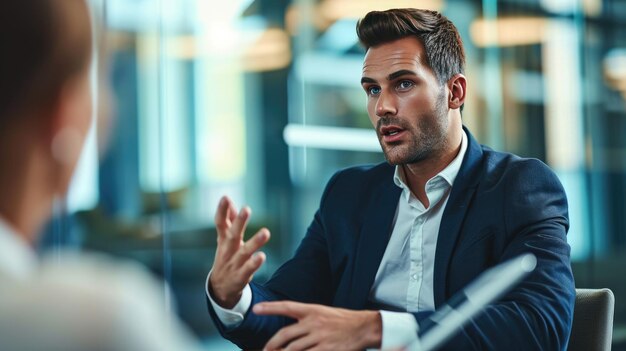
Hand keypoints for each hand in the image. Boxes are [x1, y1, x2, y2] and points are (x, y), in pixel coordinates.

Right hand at [209, 196, 269, 307]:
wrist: (220, 288)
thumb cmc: (226, 257)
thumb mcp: (224, 239)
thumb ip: (228, 220)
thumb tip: (230, 202)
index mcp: (223, 240)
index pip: (220, 223)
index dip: (222, 210)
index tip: (225, 197)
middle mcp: (227, 250)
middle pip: (232, 234)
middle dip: (239, 222)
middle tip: (246, 209)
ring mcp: (234, 263)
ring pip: (244, 252)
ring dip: (254, 242)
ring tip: (266, 232)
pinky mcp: (240, 276)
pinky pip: (248, 269)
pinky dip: (254, 263)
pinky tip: (262, 256)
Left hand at [253, 301, 381, 350]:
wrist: (363, 327)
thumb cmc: (342, 321)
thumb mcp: (323, 313)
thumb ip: (305, 320)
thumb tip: (287, 333)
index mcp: (312, 310)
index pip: (287, 306)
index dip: (270, 308)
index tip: (255, 309)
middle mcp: (314, 322)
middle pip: (285, 334)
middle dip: (271, 344)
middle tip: (265, 350)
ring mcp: (319, 337)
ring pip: (293, 349)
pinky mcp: (326, 349)